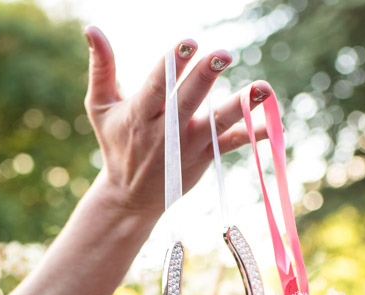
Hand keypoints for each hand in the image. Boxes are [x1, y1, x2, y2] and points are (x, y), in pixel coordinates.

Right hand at [82, 27, 270, 218]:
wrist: (130, 196)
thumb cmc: (116, 143)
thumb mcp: (100, 106)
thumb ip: (101, 67)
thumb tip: (91, 28)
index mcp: (140, 113)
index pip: (157, 85)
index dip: (172, 64)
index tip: (187, 43)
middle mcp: (166, 130)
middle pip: (188, 100)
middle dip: (205, 77)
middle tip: (223, 54)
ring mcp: (189, 145)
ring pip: (217, 122)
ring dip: (241, 104)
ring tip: (263, 87)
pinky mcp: (205, 156)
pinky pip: (232, 143)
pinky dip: (254, 133)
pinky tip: (272, 122)